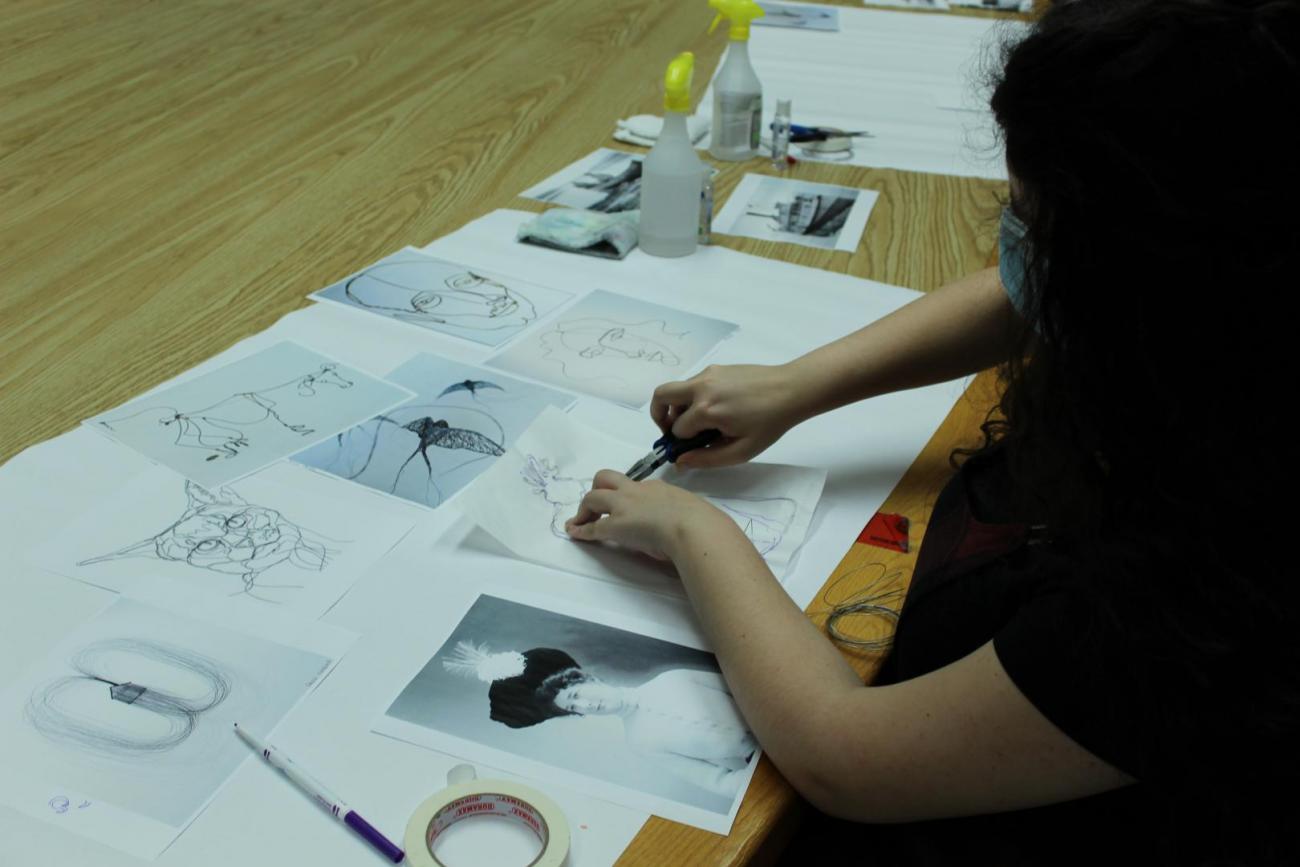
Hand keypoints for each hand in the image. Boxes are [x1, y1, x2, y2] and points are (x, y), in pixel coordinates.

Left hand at [564, 470, 726, 560]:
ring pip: (593, 497)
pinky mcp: (616, 525)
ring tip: (580, 522)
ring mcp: (624, 506)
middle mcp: (637, 491)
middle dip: (598, 490)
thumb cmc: (701, 522)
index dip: (627, 496)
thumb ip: (682, 514)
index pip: (636, 487)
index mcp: (658, 488)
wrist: (693, 526)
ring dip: (585, 509)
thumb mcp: (691, 510)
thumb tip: (678, 529)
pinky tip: (575, 533)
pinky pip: (592, 526)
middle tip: (597, 507)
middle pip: (607, 478)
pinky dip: (581, 529)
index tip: (627, 507)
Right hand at [650, 364, 805, 468]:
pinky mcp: (716, 368)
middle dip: (660, 417)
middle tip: (673, 432)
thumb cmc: (770, 423)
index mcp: (707, 409)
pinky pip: (693, 384)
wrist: (791, 390)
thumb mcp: (741, 451)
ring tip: (698, 423)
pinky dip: (692, 398)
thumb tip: (681, 462)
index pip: (677, 430)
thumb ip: (707, 458)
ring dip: (677, 407)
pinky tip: (715, 410)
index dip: (680, 444)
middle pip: (661, 397)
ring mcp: (708, 374)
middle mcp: (701, 387)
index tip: (689, 450)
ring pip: (676, 390)